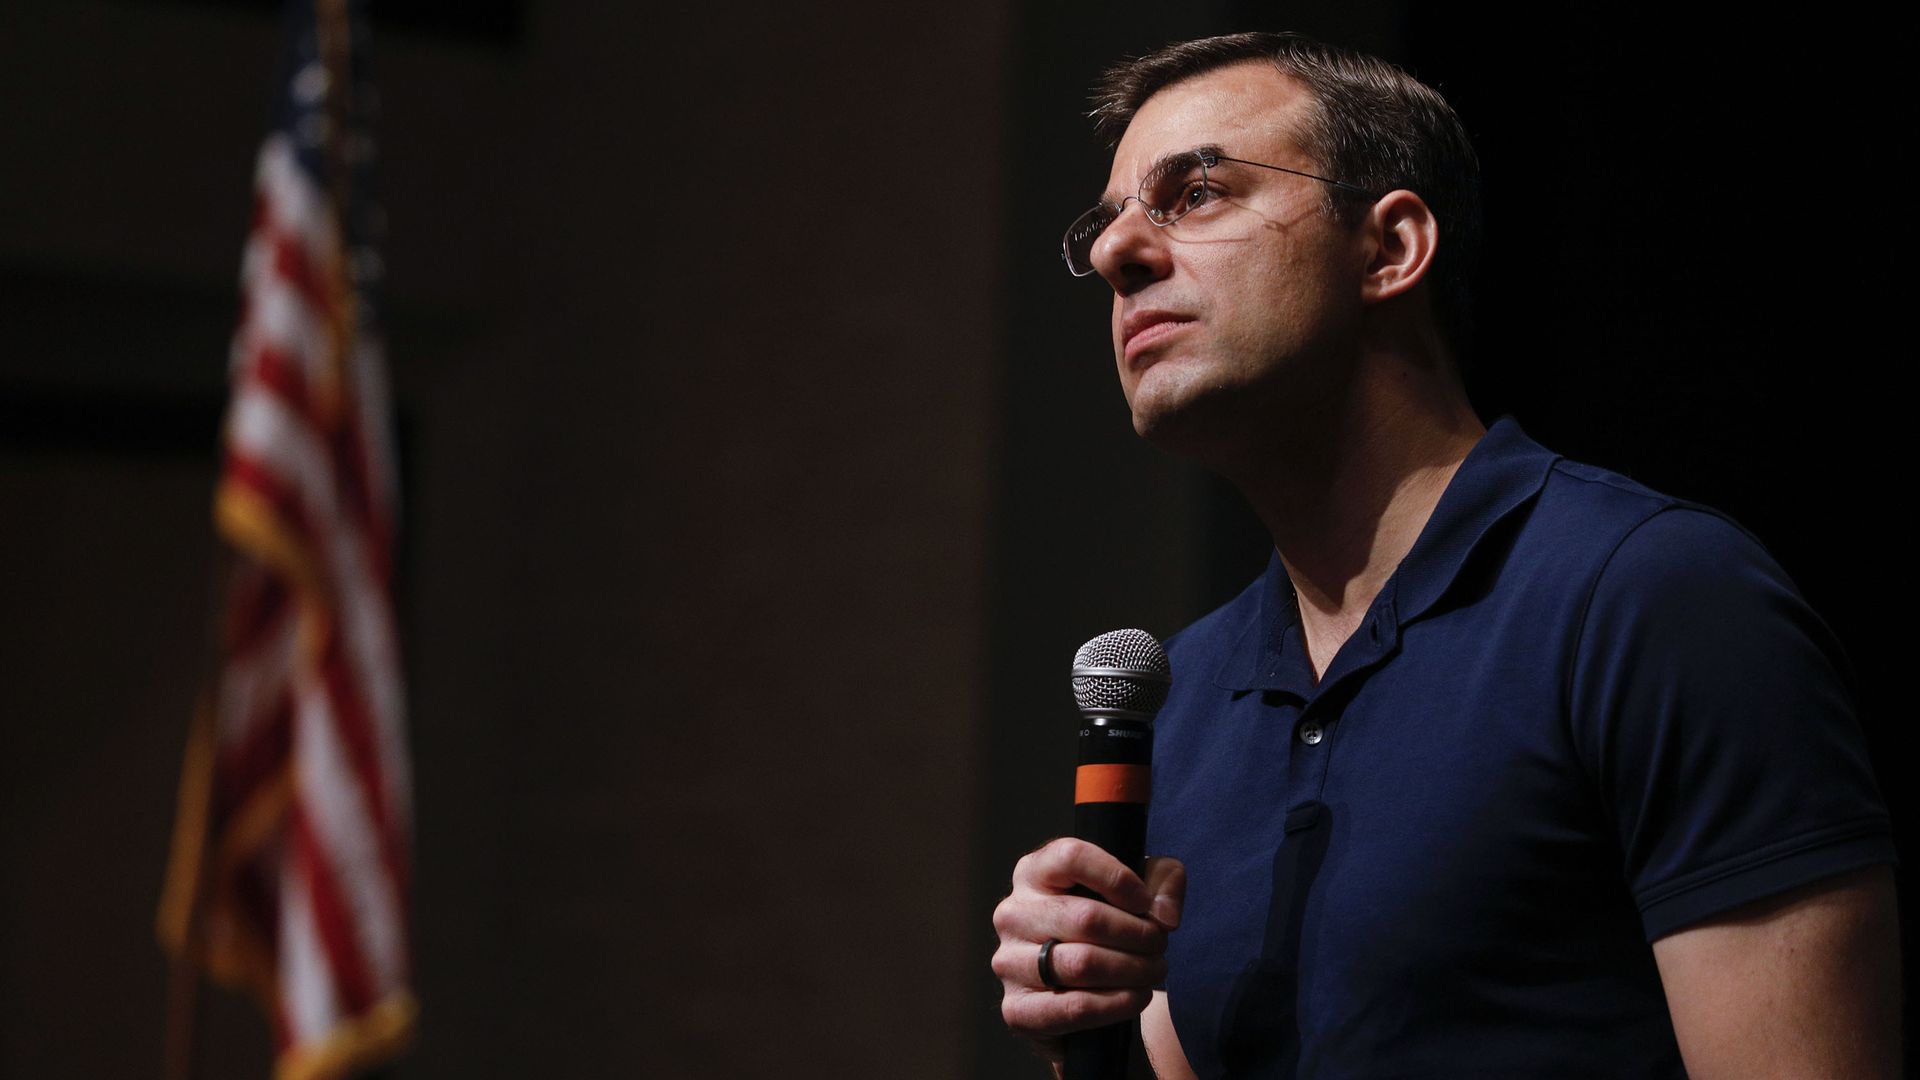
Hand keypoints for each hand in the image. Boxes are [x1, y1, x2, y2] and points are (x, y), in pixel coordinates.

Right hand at [991, 838, 1185, 1064]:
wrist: (1085, 991)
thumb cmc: (1109, 927)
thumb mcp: (1141, 889)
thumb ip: (1164, 880)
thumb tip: (1164, 915)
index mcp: (1034, 872)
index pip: (1071, 857)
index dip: (1117, 878)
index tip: (1145, 901)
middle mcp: (1013, 913)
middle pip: (1086, 918)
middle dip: (1138, 935)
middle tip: (1160, 946)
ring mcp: (1009, 961)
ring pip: (1082, 964)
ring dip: (1133, 970)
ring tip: (1153, 970)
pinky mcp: (1017, 1009)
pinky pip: (1074, 1008)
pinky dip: (1116, 1004)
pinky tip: (1136, 997)